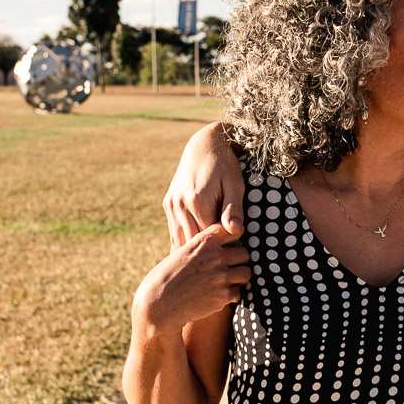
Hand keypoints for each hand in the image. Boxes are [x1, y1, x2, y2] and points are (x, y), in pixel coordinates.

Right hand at [133, 222, 250, 336]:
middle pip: (245, 253)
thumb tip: (221, 241)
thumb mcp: (182, 252)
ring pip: (246, 273)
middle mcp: (215, 256)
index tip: (228, 245)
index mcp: (204, 241)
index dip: (232, 237)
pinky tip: (218, 294)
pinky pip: (239, 292)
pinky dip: (231, 295)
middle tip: (229, 267)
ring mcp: (221, 276)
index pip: (231, 230)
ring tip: (227, 281)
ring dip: (239, 278)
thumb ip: (203, 246)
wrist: (159, 303)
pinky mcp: (223, 295)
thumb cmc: (168, 276)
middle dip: (238, 261)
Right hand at [163, 122, 245, 247]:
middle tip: (223, 258)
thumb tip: (236, 231)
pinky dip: (184, 240)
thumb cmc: (225, 165)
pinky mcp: (167, 203)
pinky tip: (196, 247)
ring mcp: (171, 204)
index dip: (223, 246)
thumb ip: (233, 208)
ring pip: (180, 239)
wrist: (204, 145)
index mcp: (197, 201)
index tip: (234, 248)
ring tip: (209, 254)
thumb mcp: (235, 184)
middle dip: (207, 250)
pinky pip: (174, 231)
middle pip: (193, 241)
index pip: (210, 237)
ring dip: (193, 248)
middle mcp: (179, 204)